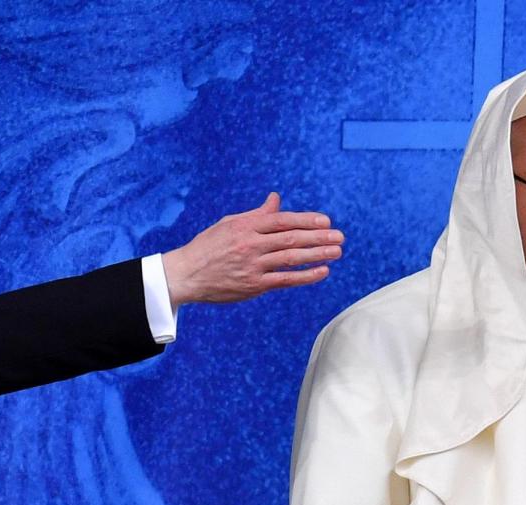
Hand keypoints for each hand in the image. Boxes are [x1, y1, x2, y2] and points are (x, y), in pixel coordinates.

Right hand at [162, 192, 343, 306]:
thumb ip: (257, 214)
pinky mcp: (254, 285)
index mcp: (246, 225)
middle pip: (292, 238)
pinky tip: (322, 271)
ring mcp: (253, 265)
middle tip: (340, 237)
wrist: (186, 274)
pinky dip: (305, 275)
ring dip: (317, 254)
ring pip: (292, 258)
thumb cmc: (209, 246)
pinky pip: (285, 279)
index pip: (283, 220)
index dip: (306, 220)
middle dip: (319, 237)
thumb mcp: (230, 223)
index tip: (326, 221)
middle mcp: (251, 244)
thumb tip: (276, 199)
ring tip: (337, 252)